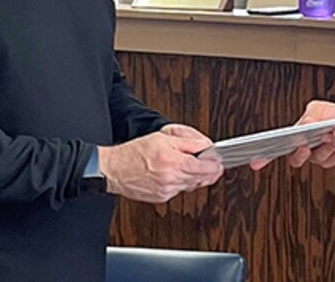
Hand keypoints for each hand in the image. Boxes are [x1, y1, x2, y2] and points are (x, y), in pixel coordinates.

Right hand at [99, 130, 223, 202]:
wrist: (115, 169)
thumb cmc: (135, 152)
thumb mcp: (164, 137)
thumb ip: (188, 140)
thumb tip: (205, 145)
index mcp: (174, 161)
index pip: (205, 167)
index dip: (215, 165)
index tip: (219, 162)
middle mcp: (172, 178)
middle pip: (201, 179)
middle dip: (209, 172)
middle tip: (214, 167)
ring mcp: (167, 190)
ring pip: (191, 186)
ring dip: (195, 177)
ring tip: (194, 168)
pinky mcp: (161, 197)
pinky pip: (179, 191)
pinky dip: (181, 183)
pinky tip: (177, 175)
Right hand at [249, 100, 334, 170]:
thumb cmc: (328, 113)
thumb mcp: (318, 109)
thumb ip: (312, 114)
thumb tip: (307, 123)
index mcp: (294, 136)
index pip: (276, 147)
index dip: (265, 156)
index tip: (263, 156)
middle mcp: (302, 148)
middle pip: (295, 159)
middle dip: (300, 154)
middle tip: (305, 147)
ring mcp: (317, 156)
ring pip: (318, 159)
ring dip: (326, 147)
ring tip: (332, 135)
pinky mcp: (331, 159)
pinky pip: (332, 160)